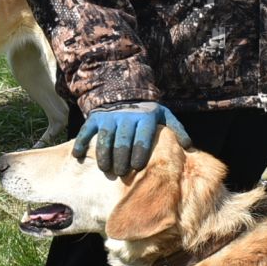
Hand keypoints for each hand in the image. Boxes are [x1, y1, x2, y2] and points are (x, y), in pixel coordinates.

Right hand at [73, 103, 191, 175]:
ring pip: (105, 139)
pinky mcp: (94, 117)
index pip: (143, 138)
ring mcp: (109, 117)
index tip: (137, 167)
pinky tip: (77, 156)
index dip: (140, 153)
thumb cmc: (147, 112)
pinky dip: (81, 143)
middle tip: (121, 173)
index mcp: (145, 117)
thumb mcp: (164, 115)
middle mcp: (126, 116)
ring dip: (104, 156)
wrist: (124, 92)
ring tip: (106, 169)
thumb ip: (177, 129)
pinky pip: (86, 131)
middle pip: (123, 142)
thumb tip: (189, 146)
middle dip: (122, 160)